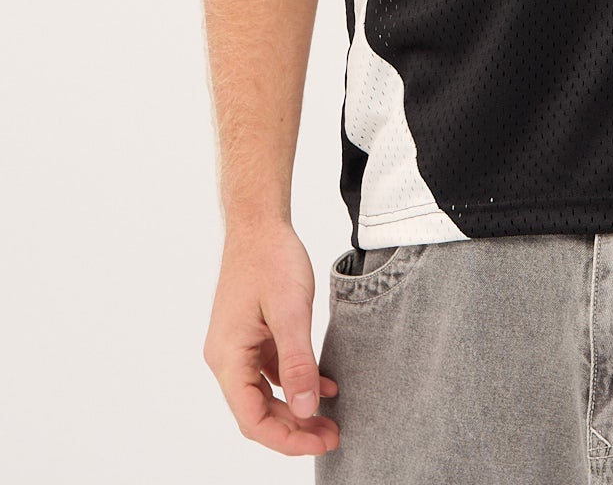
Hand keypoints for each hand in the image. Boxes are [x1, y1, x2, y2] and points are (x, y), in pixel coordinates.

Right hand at [202, 221, 339, 456]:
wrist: (258, 222)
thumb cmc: (271, 259)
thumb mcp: (291, 312)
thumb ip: (298, 363)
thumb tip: (307, 410)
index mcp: (228, 357)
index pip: (252, 419)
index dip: (286, 438)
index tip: (321, 442)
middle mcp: (226, 358)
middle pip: (257, 412)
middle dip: (295, 429)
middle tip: (333, 435)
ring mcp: (236, 347)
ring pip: (264, 395)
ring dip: (297, 409)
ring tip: (331, 420)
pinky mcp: (250, 336)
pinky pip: (270, 372)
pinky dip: (295, 382)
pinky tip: (325, 385)